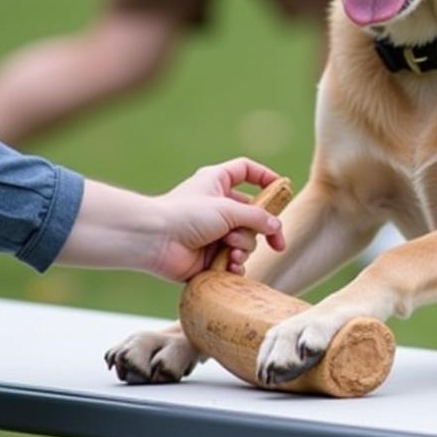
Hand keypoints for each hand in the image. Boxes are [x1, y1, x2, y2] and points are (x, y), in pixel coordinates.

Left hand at [151, 158, 287, 280]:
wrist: (153, 241)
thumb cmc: (185, 214)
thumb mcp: (228, 209)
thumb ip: (258, 217)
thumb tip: (276, 227)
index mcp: (217, 183)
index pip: (246, 172)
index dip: (265, 177)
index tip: (283, 189)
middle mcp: (217, 206)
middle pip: (254, 214)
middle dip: (263, 231)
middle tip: (278, 244)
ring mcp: (214, 232)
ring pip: (246, 240)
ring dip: (243, 247)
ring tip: (230, 251)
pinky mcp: (209, 256)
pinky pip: (234, 260)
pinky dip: (235, 264)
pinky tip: (229, 265)